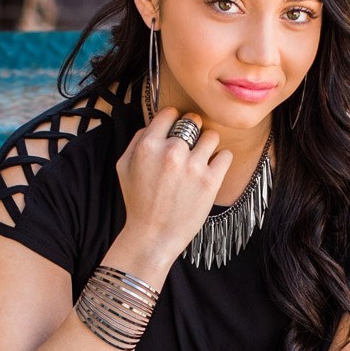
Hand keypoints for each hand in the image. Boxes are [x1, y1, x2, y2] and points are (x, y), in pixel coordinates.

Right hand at [115, 104, 232, 260]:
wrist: (153, 236)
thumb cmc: (138, 202)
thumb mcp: (124, 167)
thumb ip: (137, 140)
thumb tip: (155, 123)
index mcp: (148, 145)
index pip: (170, 113)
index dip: (174, 121)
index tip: (176, 132)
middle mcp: (171, 152)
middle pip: (193, 121)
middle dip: (192, 131)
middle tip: (190, 147)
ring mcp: (192, 166)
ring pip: (212, 135)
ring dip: (208, 145)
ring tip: (201, 160)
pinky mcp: (210, 181)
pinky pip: (225, 155)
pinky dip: (220, 161)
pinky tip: (211, 171)